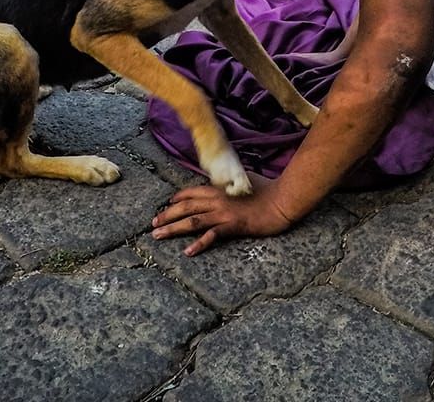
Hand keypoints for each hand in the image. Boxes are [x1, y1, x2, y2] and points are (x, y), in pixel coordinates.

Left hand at [151, 178, 291, 256]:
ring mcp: (223, 213)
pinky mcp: (233, 226)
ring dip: (173, 228)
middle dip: (166, 215)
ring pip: (192, 220)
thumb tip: (222, 185)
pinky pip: (212, 235)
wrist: (281, 200)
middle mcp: (217, 199)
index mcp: (219, 188)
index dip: (177, 199)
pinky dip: (199, 244)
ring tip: (158, 236)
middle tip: (153, 224)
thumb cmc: (266, 189)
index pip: (191, 192)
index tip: (166, 206)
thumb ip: (229, 184)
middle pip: (185, 207)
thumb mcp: (243, 181)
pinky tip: (188, 251)